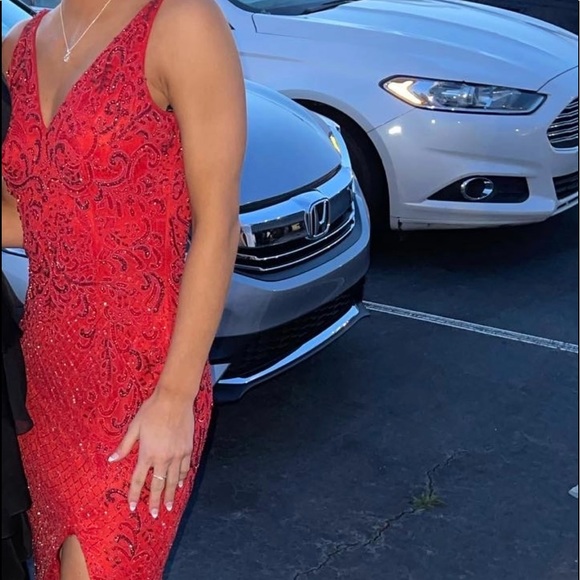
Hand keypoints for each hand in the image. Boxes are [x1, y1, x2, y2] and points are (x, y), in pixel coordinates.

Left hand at [108, 388, 195, 517]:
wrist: (175, 399)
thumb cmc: (152, 411)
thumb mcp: (134, 427)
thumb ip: (124, 446)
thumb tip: (111, 460)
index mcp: (147, 454)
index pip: (138, 480)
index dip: (134, 495)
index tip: (132, 507)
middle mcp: (163, 458)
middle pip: (158, 485)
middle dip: (155, 501)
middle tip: (155, 514)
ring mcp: (177, 455)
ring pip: (173, 480)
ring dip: (170, 494)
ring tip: (169, 506)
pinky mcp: (188, 449)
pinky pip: (185, 468)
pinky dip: (182, 478)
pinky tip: (180, 485)